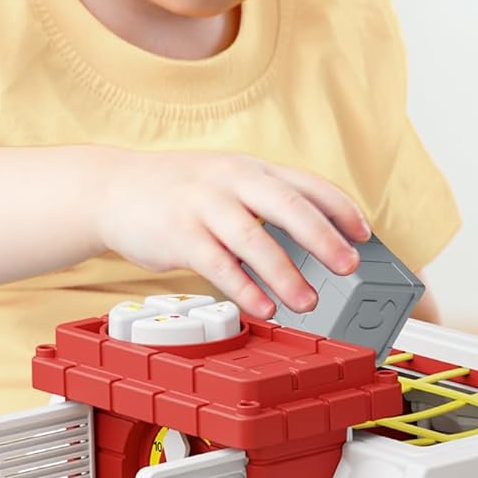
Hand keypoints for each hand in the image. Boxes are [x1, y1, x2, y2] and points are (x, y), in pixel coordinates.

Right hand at [92, 148, 371, 318]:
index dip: (340, 209)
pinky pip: (218, 265)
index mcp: (253, 170)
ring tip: (308, 301)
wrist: (112, 188)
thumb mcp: (229, 185)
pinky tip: (264, 307)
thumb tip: (320, 243)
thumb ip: (268, 206)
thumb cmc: (182, 193)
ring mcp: (203, 206)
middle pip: (286, 206)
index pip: (307, 184)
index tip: (365, 235)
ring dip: (285, 273)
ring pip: (253, 239)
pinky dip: (244, 288)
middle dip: (322, 238)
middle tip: (349, 267)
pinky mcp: (179, 235)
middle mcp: (232, 181)